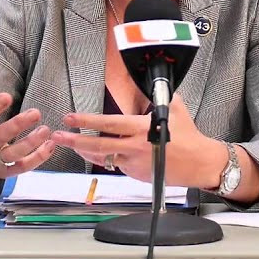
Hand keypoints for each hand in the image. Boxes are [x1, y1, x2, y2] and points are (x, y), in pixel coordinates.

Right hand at [0, 59, 55, 186]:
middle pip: (0, 137)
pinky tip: (51, 145)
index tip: (7, 96)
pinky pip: (23, 167)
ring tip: (46, 129)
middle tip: (36, 112)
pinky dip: (38, 158)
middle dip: (17, 126)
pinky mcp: (7, 172)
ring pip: (13, 155)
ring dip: (31, 143)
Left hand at [51, 93, 225, 188]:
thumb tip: (159, 84)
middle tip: (58, 135)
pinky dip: (105, 159)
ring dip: (85, 151)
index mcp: (142, 128)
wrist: (200, 163)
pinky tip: (96, 153)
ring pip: (103, 157)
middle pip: (98, 145)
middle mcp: (135, 146)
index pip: (109, 124)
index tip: (71, 117)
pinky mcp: (136, 174)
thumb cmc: (189, 137)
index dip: (87, 121)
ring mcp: (134, 163)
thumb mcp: (177, 109)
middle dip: (75, 140)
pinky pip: (116, 165)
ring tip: (69, 144)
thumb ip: (163, 97)